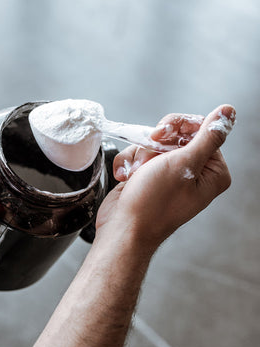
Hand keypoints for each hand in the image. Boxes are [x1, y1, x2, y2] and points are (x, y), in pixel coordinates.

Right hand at [95, 104, 234, 248]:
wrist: (123, 230)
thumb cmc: (153, 203)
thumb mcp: (184, 164)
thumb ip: (208, 136)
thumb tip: (228, 111)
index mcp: (212, 172)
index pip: (201, 130)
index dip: (179, 127)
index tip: (162, 134)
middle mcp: (194, 173)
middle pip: (177, 134)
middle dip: (155, 143)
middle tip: (148, 154)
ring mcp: (169, 175)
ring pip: (153, 144)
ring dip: (138, 155)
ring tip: (136, 175)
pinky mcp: (148, 177)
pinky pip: (138, 156)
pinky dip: (129, 164)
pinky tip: (126, 178)